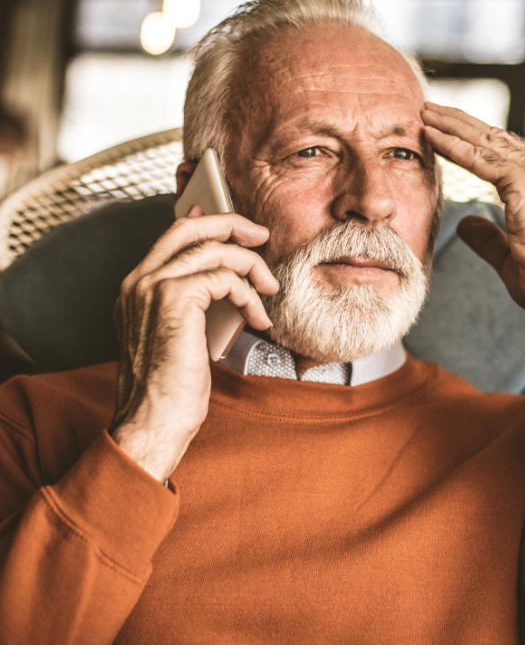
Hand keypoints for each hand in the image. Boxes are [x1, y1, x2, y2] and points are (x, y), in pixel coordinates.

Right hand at [110, 207, 278, 481]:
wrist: (152, 421)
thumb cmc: (170, 389)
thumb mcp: (180, 337)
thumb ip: (193, 304)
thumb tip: (219, 279)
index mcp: (135, 288)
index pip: (173, 237)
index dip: (207, 223)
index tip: (239, 229)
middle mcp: (138, 281)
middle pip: (189, 228)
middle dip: (231, 224)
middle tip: (261, 236)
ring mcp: (152, 287)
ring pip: (214, 250)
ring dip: (251, 267)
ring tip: (269, 290)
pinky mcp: (174, 299)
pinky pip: (225, 278)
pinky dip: (249, 296)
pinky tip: (258, 319)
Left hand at [422, 102, 524, 321]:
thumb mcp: (509, 255)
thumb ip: (488, 237)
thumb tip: (466, 223)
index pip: (504, 153)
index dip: (473, 140)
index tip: (443, 131)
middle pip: (495, 138)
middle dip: (460, 123)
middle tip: (429, 109)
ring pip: (488, 142)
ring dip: (453, 127)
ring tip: (425, 114)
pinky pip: (483, 161)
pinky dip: (455, 147)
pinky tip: (433, 138)